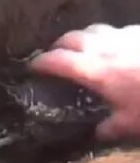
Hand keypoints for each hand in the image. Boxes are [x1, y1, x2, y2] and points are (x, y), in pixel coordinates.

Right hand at [30, 23, 139, 139]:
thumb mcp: (133, 125)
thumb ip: (111, 128)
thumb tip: (98, 132)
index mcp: (98, 72)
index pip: (59, 61)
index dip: (41, 63)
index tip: (32, 68)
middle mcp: (108, 48)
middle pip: (73, 37)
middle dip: (58, 45)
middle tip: (53, 57)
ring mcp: (129, 37)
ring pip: (96, 30)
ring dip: (83, 38)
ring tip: (82, 50)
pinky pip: (120, 32)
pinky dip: (109, 39)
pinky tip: (117, 51)